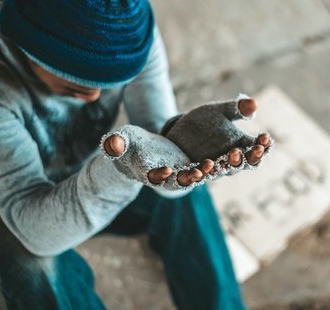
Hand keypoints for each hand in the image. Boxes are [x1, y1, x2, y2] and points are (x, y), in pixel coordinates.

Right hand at [101, 125, 216, 188]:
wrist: (139, 148)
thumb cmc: (127, 143)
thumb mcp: (121, 139)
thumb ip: (115, 143)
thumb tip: (112, 143)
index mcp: (145, 171)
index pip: (151, 176)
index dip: (158, 174)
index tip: (165, 170)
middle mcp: (162, 177)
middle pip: (174, 181)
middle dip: (186, 178)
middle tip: (197, 173)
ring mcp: (176, 172)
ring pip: (190, 176)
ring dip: (200, 173)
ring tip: (211, 165)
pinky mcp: (186, 165)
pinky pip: (198, 168)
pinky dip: (207, 166)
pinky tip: (218, 159)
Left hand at [163, 94, 272, 174]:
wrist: (179, 134)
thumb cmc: (205, 122)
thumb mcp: (219, 111)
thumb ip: (236, 109)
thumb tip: (253, 103)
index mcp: (239, 146)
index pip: (256, 150)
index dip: (262, 145)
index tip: (265, 137)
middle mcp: (227, 161)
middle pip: (240, 164)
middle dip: (243, 159)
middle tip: (243, 150)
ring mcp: (210, 169)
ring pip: (218, 173)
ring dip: (219, 168)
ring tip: (216, 162)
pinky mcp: (190, 173)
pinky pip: (193, 178)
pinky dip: (194, 176)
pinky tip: (194, 172)